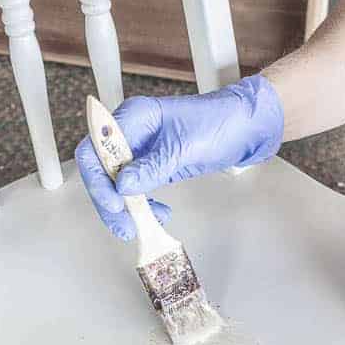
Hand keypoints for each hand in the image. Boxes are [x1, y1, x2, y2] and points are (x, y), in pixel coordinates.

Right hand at [75, 74, 283, 239]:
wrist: (247, 127)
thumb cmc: (221, 124)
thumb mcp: (185, 148)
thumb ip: (151, 167)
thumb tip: (123, 186)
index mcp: (135, 117)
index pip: (97, 148)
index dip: (99, 178)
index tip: (114, 202)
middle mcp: (133, 132)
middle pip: (101, 170)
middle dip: (109, 200)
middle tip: (123, 223)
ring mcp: (142, 150)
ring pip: (115, 184)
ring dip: (124, 209)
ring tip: (138, 226)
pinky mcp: (153, 165)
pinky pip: (135, 189)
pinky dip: (141, 206)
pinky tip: (156, 214)